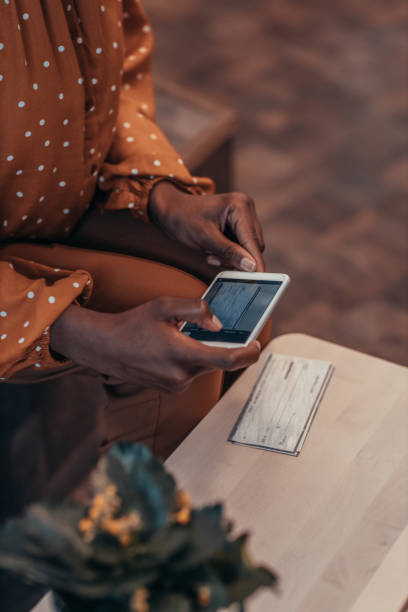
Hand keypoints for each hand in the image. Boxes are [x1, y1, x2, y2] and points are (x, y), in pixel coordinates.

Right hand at [50, 298, 260, 391]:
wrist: (104, 347)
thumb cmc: (133, 324)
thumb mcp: (165, 306)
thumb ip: (197, 310)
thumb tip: (219, 324)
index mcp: (182, 354)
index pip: (227, 359)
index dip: (248, 353)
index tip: (257, 344)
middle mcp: (181, 376)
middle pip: (217, 361)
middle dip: (223, 346)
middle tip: (222, 329)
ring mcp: (175, 385)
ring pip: (203, 366)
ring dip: (203, 352)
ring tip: (186, 335)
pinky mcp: (170, 389)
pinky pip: (190, 373)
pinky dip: (191, 359)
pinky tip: (176, 346)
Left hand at [149, 181, 264, 271]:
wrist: (170, 209)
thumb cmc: (184, 220)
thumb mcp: (205, 239)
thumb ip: (229, 253)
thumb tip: (251, 267)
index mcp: (239, 206)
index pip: (252, 240)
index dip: (255, 262)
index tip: (259, 280)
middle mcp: (246, 207)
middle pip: (254, 244)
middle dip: (237, 258)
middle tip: (213, 260)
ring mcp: (243, 213)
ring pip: (248, 246)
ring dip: (231, 256)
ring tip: (210, 254)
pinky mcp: (239, 221)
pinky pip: (241, 243)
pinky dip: (229, 252)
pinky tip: (212, 250)